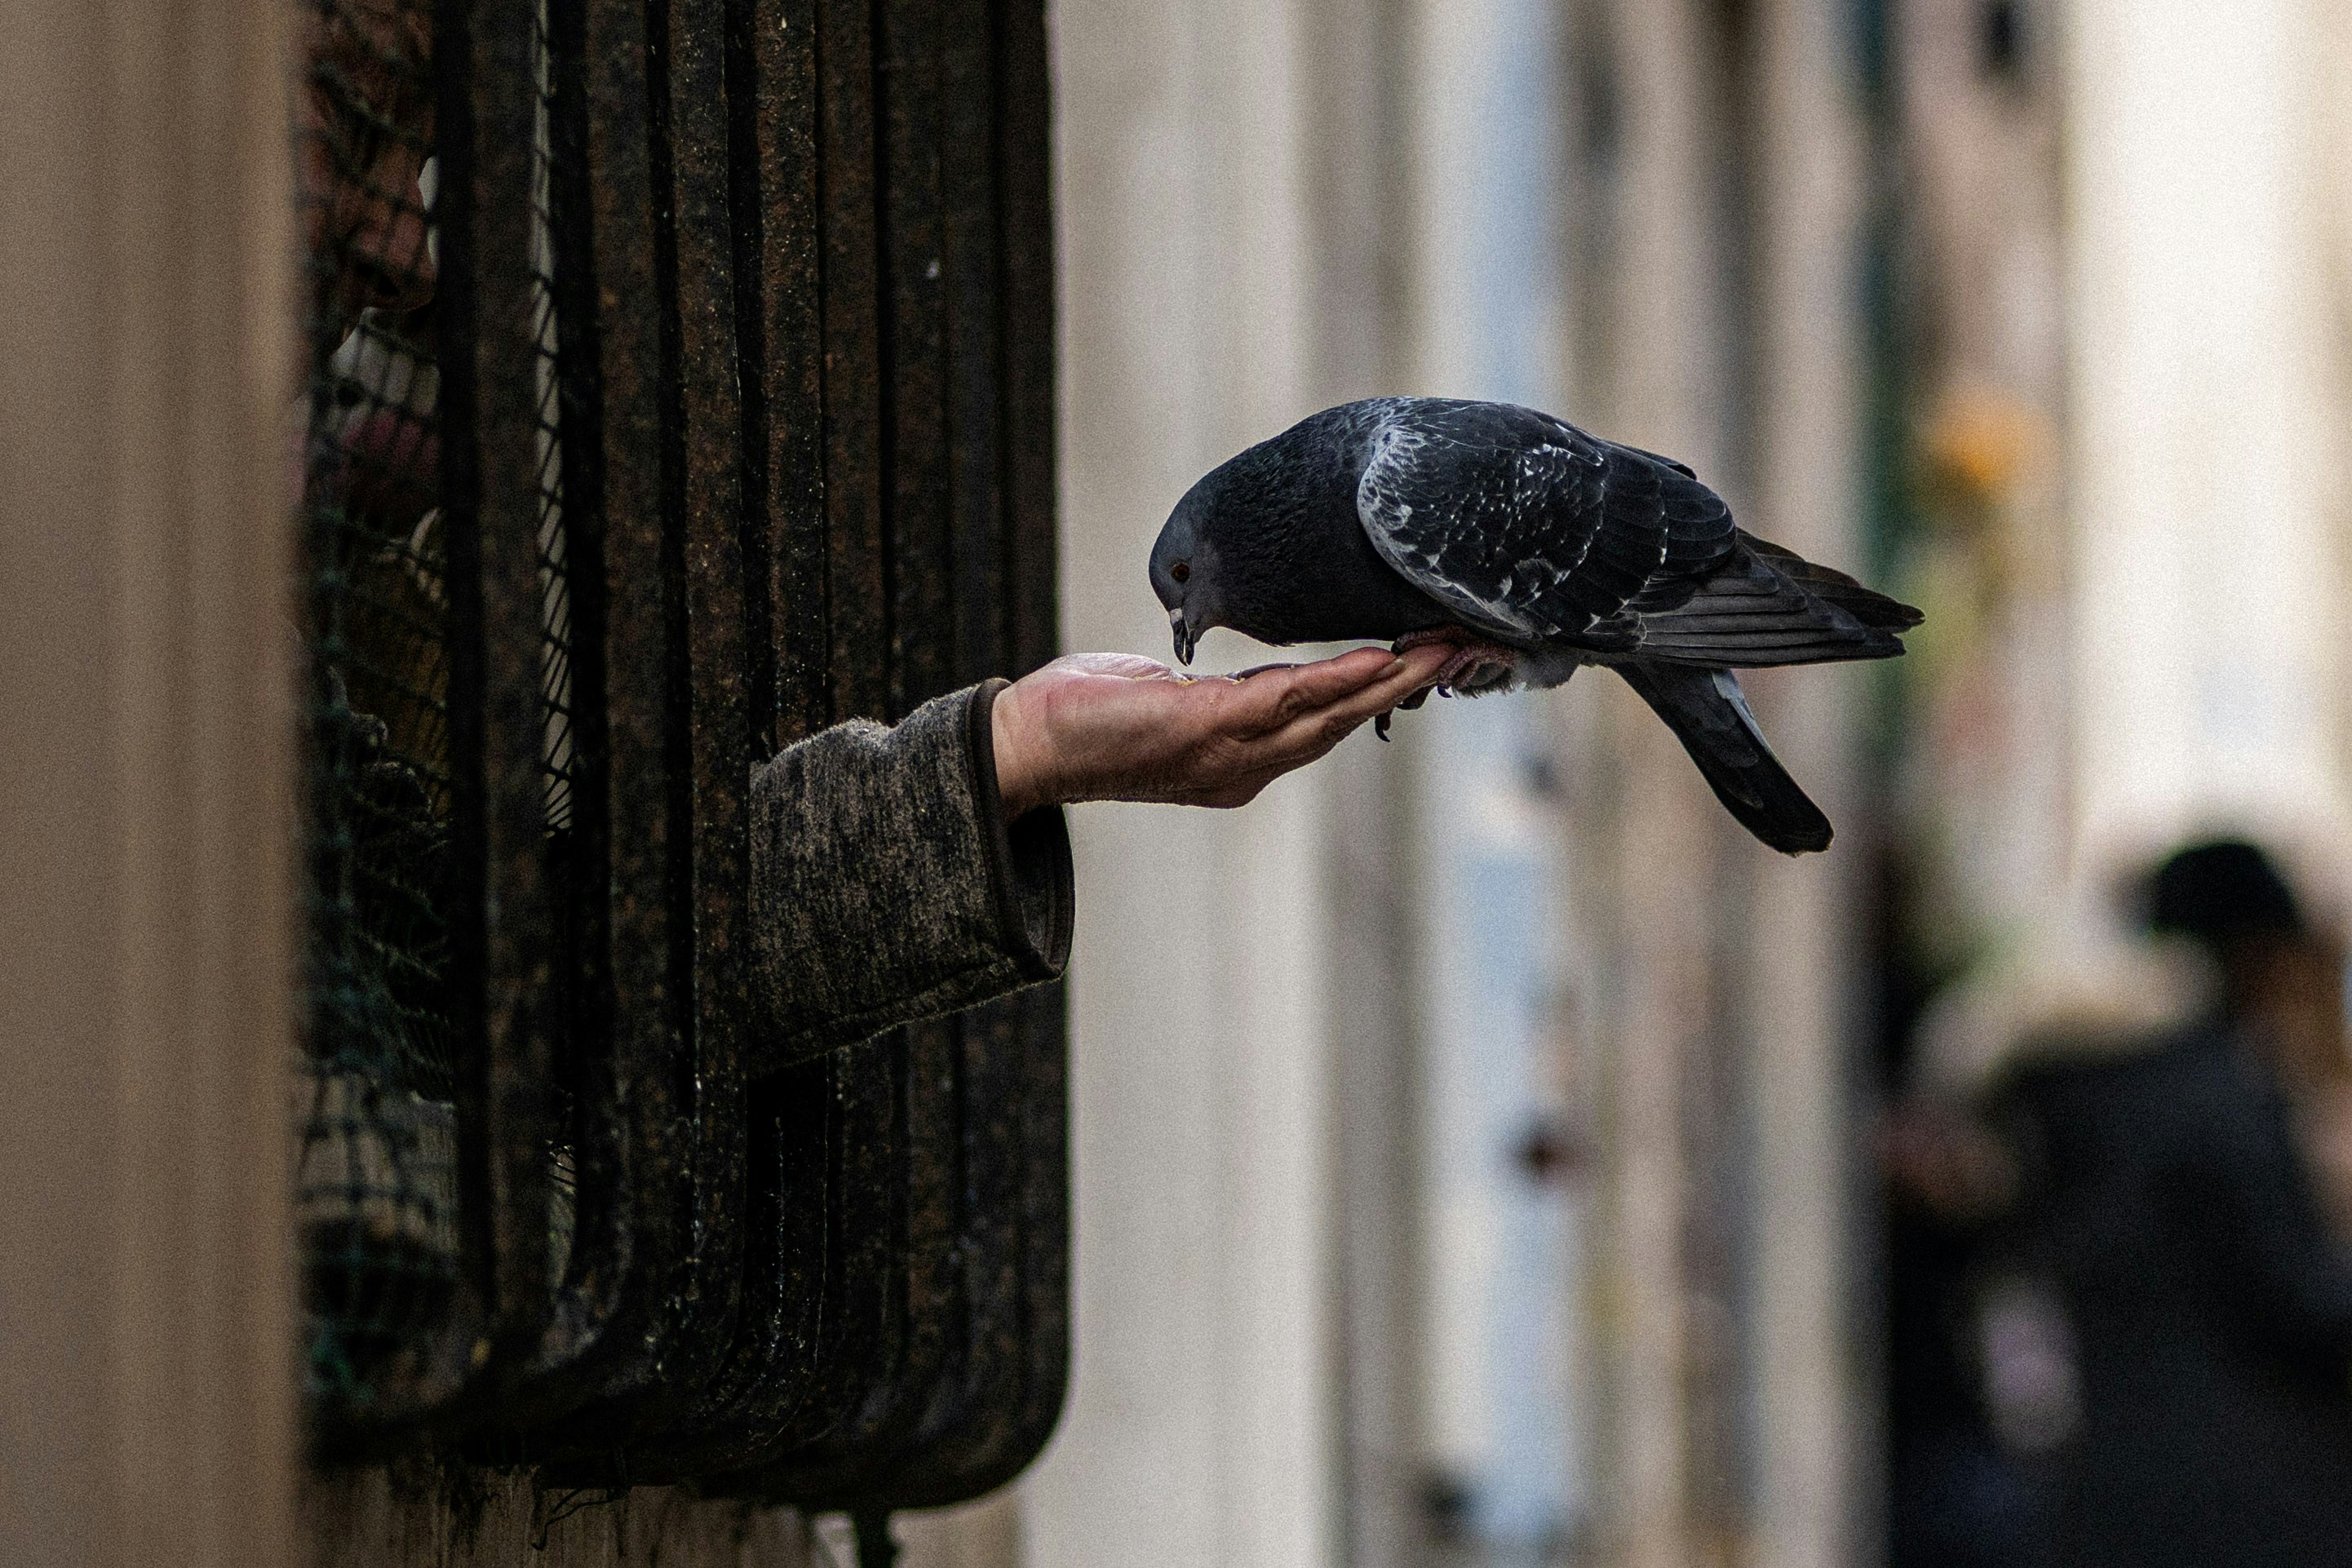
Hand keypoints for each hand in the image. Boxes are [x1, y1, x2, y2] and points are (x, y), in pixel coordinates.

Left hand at [989, 644, 1450, 817]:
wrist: (1025, 749)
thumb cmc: (1088, 719)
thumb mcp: (1168, 702)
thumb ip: (1217, 694)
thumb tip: (1244, 681)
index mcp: (1242, 760)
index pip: (1328, 721)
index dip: (1385, 694)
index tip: (1436, 661)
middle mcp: (1247, 767)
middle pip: (1348, 721)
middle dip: (1412, 685)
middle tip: (1471, 648)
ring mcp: (1230, 754)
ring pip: (1330, 713)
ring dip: (1392, 680)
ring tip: (1444, 649)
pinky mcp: (1206, 729)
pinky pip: (1287, 702)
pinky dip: (1337, 681)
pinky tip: (1376, 660)